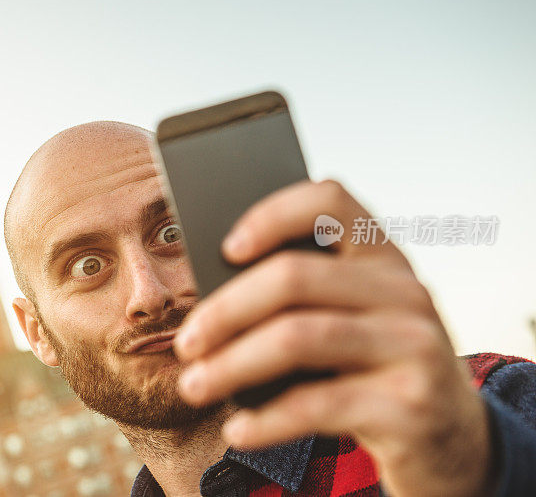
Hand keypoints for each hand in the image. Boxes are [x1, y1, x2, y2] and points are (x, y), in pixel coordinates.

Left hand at [173, 179, 495, 496]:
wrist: (453, 438)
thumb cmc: (377, 368)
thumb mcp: (354, 320)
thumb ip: (304, 299)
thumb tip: (213, 302)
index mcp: (384, 257)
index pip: (330, 201)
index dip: (272, 215)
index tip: (225, 247)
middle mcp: (405, 291)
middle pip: (294, 276)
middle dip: (224, 310)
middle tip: (186, 343)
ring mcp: (413, 346)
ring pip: (296, 337)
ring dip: (230, 365)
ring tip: (193, 385)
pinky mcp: (410, 404)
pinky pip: (315, 405)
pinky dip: (264, 419)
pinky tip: (238, 429)